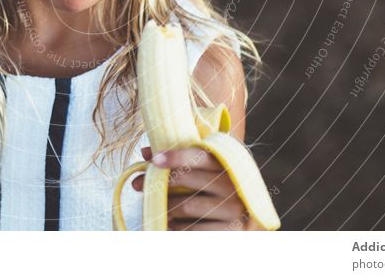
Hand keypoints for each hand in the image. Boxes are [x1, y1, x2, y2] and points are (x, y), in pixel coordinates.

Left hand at [132, 146, 262, 230]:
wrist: (248, 215)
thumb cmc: (217, 186)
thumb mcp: (204, 169)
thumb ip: (179, 158)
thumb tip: (146, 153)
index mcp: (226, 163)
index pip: (200, 156)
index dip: (176, 156)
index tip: (154, 159)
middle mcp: (232, 184)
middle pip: (189, 180)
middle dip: (160, 182)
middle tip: (137, 185)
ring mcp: (232, 209)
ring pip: (187, 205)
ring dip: (166, 206)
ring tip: (158, 207)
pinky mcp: (230, 231)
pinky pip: (193, 229)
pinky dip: (177, 227)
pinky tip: (171, 224)